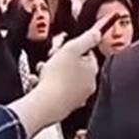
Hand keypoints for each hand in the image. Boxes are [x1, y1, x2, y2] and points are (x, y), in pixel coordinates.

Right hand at [7, 15, 108, 135]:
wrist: (46, 104)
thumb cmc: (57, 77)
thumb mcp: (71, 49)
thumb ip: (86, 39)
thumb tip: (98, 32)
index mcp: (92, 70)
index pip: (87, 53)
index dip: (72, 49)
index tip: (61, 49)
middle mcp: (88, 84)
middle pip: (75, 66)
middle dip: (60, 61)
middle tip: (50, 60)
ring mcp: (78, 97)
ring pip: (65, 78)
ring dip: (52, 73)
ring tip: (42, 73)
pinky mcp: (66, 105)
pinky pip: (57, 90)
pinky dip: (48, 86)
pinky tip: (39, 84)